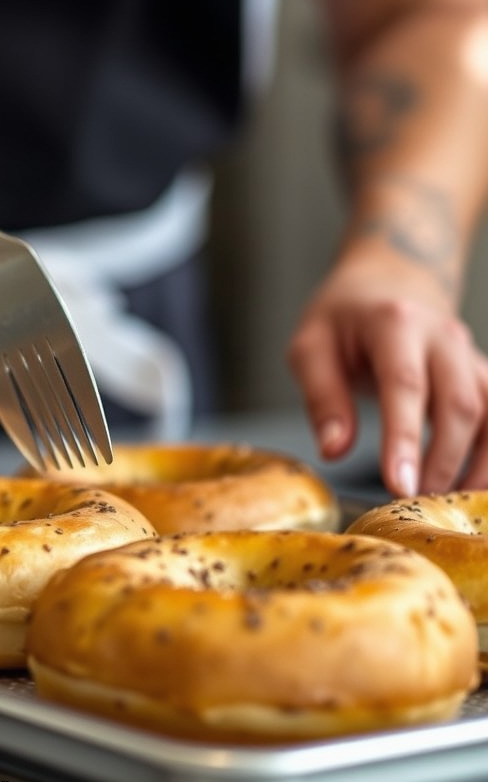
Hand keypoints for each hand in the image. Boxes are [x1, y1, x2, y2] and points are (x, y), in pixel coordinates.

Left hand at [287, 251, 487, 496]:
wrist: (391, 278)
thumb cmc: (342, 317)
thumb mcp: (311, 346)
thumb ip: (322, 397)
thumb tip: (332, 450)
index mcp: (395, 322)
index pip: (405, 385)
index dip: (404, 440)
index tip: (399, 485)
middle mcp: (443, 336)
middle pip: (458, 404)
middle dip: (442, 461)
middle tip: (414, 503)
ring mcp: (470, 355)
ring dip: (479, 465)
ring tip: (446, 503)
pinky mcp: (482, 374)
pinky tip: (475, 487)